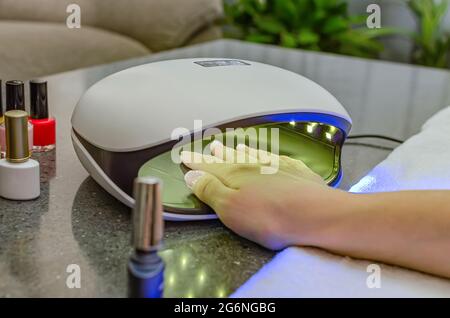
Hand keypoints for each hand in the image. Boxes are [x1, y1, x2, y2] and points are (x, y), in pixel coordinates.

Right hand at [181, 141, 348, 249]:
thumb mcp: (230, 209)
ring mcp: (277, 167)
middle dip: (218, 154)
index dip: (196, 162)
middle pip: (230, 158)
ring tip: (233, 146)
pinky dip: (267, 155)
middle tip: (210, 146)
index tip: (185, 155)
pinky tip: (268, 154)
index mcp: (235, 175)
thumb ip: (209, 190)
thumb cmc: (271, 217)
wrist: (316, 215)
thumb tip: (192, 175)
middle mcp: (254, 166)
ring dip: (240, 151)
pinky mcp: (297, 172)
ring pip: (253, 155)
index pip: (209, 166)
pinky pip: (276, 158)